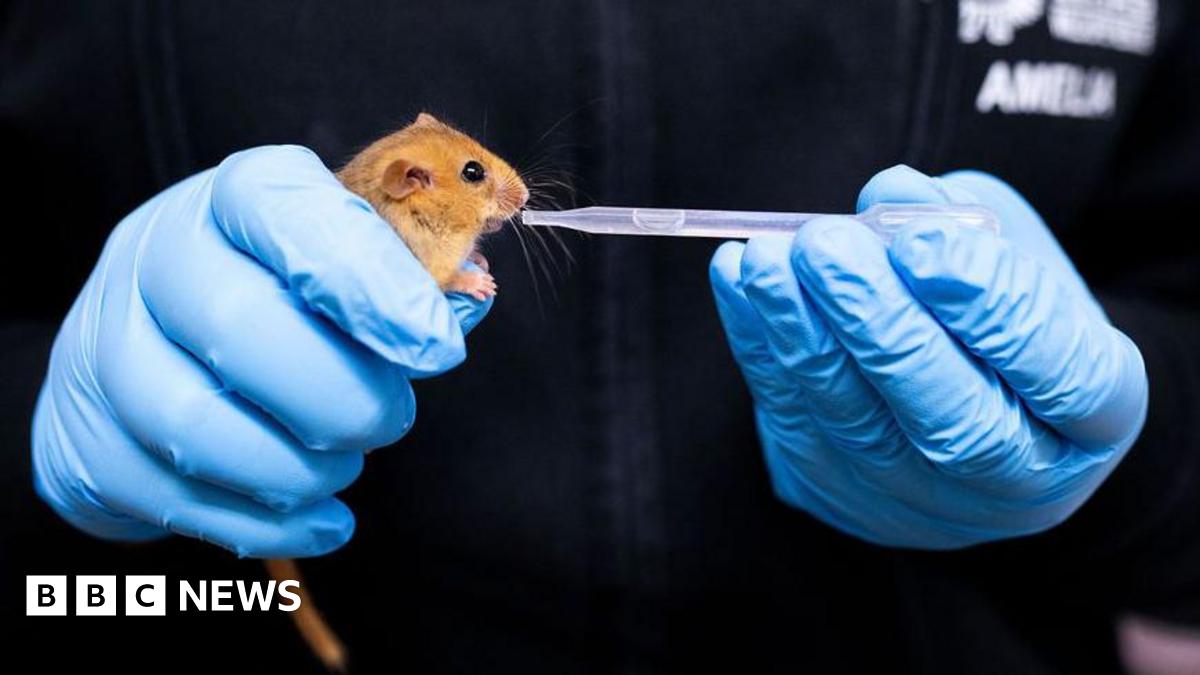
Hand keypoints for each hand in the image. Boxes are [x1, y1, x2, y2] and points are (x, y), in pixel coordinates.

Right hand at [33, 146, 488, 557]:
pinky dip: (265, 523)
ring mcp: (105, 345)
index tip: (435, 346)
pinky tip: (322, 520)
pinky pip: (170, 497)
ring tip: (345, 465)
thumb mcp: (344, 262)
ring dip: (297, 467)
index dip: (368, 280)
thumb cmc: (281, 296)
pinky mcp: (87, 436)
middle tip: (389, 419)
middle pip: (235, 326)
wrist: (157, 342)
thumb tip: (469, 294)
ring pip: (191, 424)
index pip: (285, 211)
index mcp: (234, 199)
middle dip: (339, 396)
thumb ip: (408, 276)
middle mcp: (155, 256)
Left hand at [709, 165, 1147, 547]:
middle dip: (877, 325)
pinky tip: (738, 282)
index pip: (1065, 377)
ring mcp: (929, 505)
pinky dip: (761, 350)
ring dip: (802, 336)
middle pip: (953, 420)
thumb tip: (887, 196)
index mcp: (1093, 418)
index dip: (992, 310)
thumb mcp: (1010, 249)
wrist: (969, 394)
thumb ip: (964, 222)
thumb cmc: (999, 306)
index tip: (924, 245)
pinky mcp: (847, 499)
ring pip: (861, 428)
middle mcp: (1021, 481)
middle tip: (823, 246)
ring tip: (766, 259)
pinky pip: (797, 427)